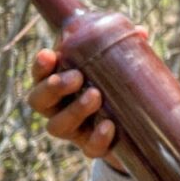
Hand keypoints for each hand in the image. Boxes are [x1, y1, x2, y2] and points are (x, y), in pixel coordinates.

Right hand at [27, 49, 127, 172]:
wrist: (133, 127)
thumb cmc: (114, 85)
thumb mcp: (115, 65)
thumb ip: (122, 48)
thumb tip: (140, 32)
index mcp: (58, 84)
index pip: (39, 75)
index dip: (40, 67)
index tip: (49, 54)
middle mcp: (58, 108)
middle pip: (39, 101)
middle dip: (54, 88)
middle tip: (76, 76)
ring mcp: (73, 131)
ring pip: (58, 126)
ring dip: (74, 110)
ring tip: (95, 96)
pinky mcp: (92, 148)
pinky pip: (89, 148)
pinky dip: (97, 138)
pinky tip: (109, 126)